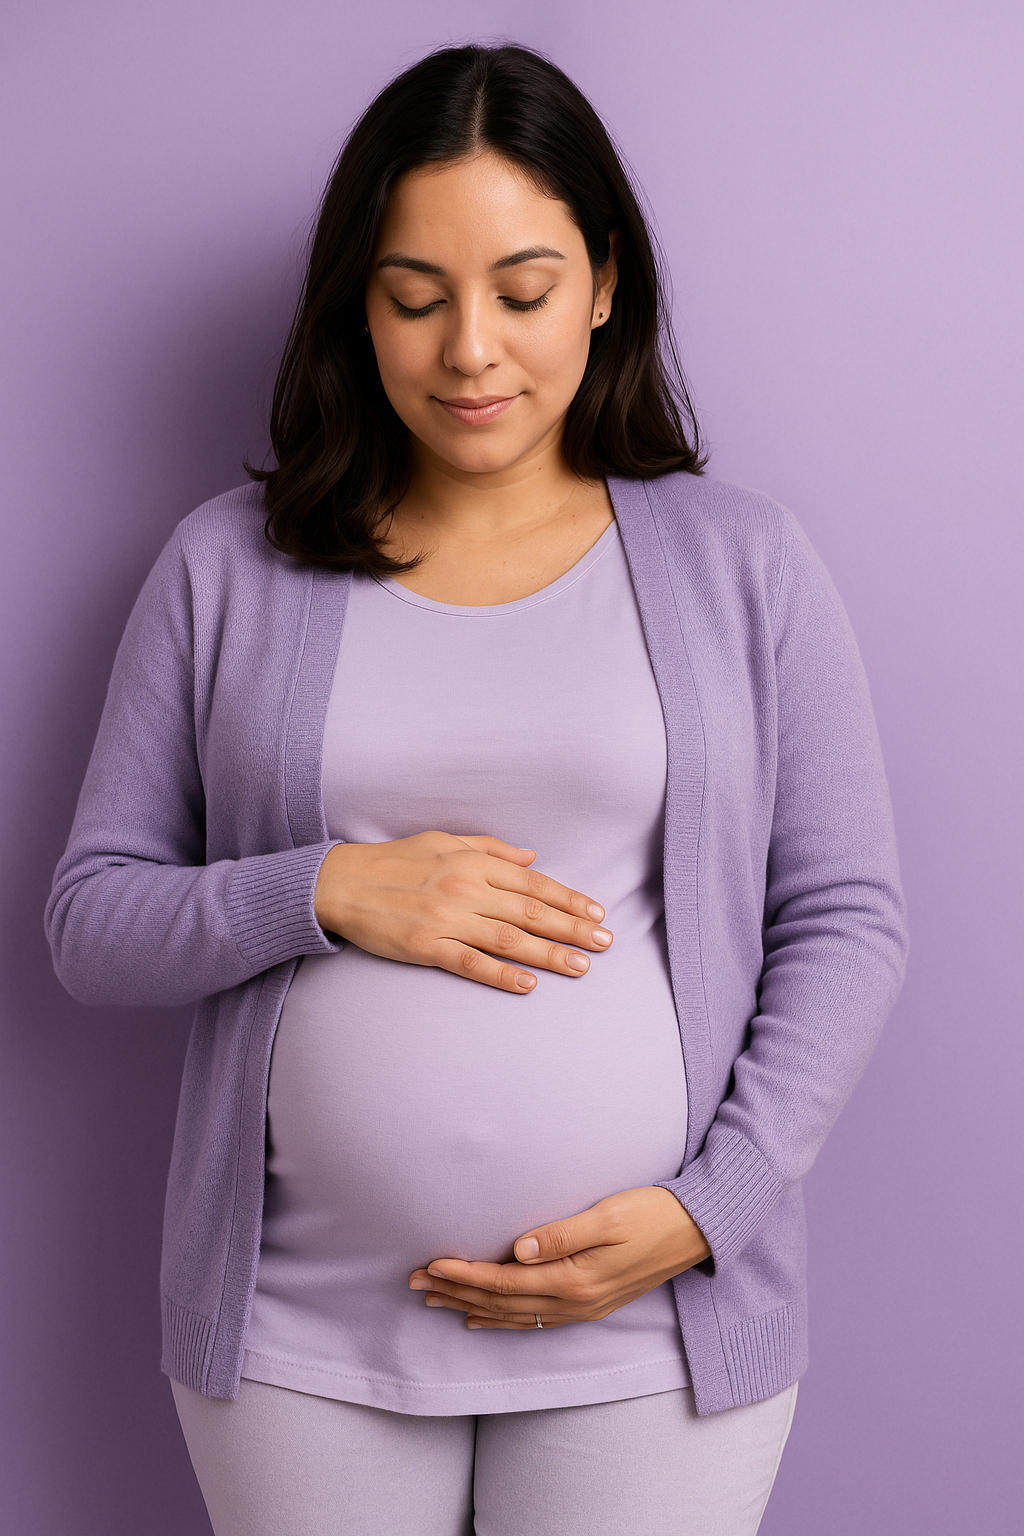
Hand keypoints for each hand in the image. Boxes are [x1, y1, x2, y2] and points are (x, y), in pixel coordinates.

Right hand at [314, 832, 612, 993]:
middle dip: (571, 929)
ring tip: (580, 967)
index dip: (568, 899)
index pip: (533, 883)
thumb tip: (532, 857)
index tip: (596, 913)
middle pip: (530, 912)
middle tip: (605, 943)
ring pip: (509, 939)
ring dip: (548, 954)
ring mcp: (445, 918)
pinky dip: (501, 974)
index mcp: (472, 862)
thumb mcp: (444, 840)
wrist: (341, 882)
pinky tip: (528, 984)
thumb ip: (490, 849)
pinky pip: (470, 963)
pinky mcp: (425, 946)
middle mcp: (465, 888)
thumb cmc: (395, 860)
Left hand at [408, 1186, 710, 1327]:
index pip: (504, 1282)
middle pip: (501, 1303)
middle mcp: (575, 1301)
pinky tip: (483, 1320)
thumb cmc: (653, 1213)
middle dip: (455, 1292)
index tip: (429, 1264)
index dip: (463, 1275)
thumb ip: (562, 1233)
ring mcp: (583, 1308)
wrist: (698, 1230)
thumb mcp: (609, 1215)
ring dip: (472, 1308)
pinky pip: (535, 1321)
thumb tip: (518, 1250)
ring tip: (436, 1301)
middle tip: (413, 1283)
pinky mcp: (591, 1304)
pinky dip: (503, 1322)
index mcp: (575, 1279)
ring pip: (514, 1316)